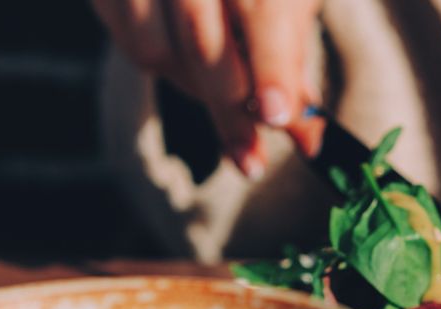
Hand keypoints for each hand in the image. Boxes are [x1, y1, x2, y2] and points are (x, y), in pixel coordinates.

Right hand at [92, 0, 321, 176]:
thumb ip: (294, 65)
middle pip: (205, 42)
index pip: (264, 13)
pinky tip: (192, 66)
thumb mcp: (290, 4)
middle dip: (231, 110)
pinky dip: (167, 68)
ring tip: (230, 95)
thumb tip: (309, 139)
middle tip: (253, 159)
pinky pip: (131, 45)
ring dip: (198, 90)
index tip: (276, 117)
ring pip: (158, 51)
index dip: (271, 68)